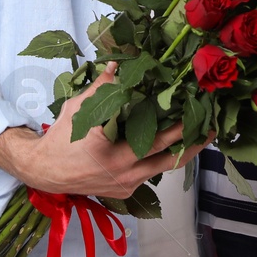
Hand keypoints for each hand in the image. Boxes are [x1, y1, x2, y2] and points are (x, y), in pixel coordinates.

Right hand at [0, 62, 214, 198]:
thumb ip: (102, 88)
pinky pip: (152, 174)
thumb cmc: (61, 137)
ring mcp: (124, 183)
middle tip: (213, 125)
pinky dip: (164, 160)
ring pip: (164, 167)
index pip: (147, 128)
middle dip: (193, 139)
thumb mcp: (78, 107)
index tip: (190, 100)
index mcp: (106, 145)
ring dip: (184, 152)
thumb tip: (119, 64)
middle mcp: (120, 168)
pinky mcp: (125, 191)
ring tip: (202, 135)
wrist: (44, 172)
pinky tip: (176, 146)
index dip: (174, 116)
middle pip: (167, 154)